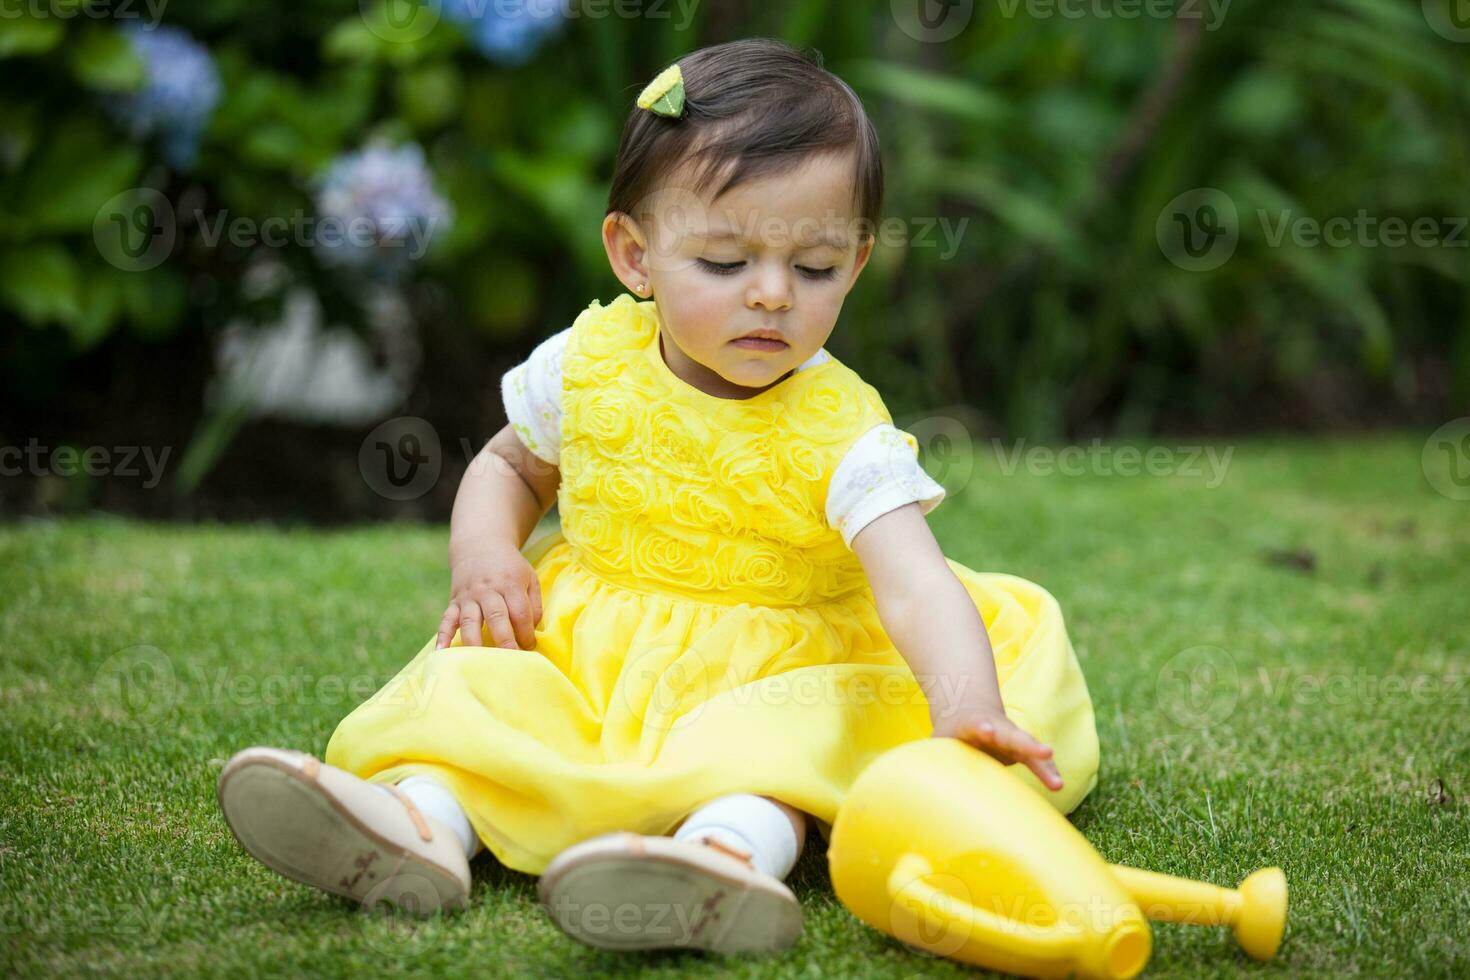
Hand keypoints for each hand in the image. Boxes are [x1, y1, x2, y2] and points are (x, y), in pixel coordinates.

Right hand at [436, 543, 542, 650]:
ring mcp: (468, 597)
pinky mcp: (454, 602)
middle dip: (504, 641)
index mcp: (510, 584)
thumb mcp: (529, 577)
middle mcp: (488, 590)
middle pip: (496, 617)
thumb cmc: (509, 568)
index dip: (526, 632)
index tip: (530, 647)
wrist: (480, 546)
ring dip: (475, 642)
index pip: (520, 612)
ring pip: (470, 621)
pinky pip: (446, 620)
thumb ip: (534, 604)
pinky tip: (441, 652)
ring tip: (480, 663)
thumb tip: (531, 631)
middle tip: (512, 660)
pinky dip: (442, 636)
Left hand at [931, 702, 1064, 791]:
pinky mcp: (1021, 749)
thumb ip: (934, 757)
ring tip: (1058, 783)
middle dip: (1027, 744)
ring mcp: (1011, 737)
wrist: (969, 709)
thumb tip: (920, 784)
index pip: (977, 724)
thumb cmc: (951, 732)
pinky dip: (1046, 771)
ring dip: (1043, 764)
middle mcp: (997, 728)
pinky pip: (1036, 761)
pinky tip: (1058, 784)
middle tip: (1044, 752)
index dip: (982, 727)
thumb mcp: (939, 740)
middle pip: (1012, 735)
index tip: (986, 730)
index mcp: (972, 723)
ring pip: (1029, 748)